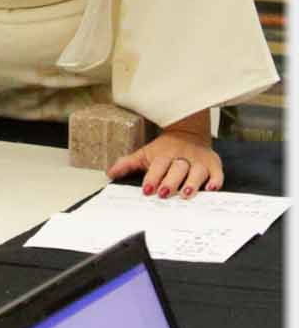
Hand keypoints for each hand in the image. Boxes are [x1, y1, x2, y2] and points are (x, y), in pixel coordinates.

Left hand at [107, 129, 223, 197]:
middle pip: (177, 168)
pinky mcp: (212, 163)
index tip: (147, 190)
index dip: (153, 177)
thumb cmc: (164, 149)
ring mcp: (198, 160)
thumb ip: (128, 164)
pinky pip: (217, 171)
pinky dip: (215, 180)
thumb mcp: (145, 154)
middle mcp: (182, 156)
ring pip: (197, 171)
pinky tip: (211, 189)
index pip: (158, 165)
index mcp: (164, 154)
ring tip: (187, 194)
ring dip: (192, 182)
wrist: (188, 133)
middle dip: (171, 181)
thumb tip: (110, 173)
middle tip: (164, 193)